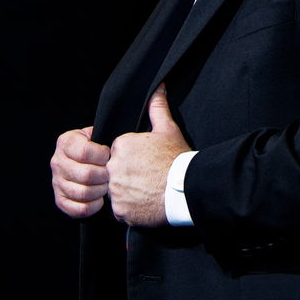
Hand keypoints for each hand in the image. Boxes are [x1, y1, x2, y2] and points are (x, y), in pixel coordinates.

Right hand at [51, 125, 112, 218]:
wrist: (84, 161)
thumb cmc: (95, 148)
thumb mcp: (97, 135)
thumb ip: (104, 136)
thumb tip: (117, 146)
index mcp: (66, 142)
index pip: (84, 152)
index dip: (102, 156)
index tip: (108, 156)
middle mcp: (58, 162)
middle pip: (86, 174)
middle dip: (104, 175)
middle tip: (111, 174)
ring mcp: (57, 182)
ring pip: (83, 193)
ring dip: (100, 190)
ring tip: (106, 185)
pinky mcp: (61, 200)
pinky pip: (80, 209)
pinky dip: (94, 206)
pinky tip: (100, 198)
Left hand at [108, 85, 189, 227]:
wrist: (187, 189)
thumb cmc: (177, 159)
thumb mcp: (168, 130)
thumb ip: (158, 108)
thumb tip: (158, 88)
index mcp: (121, 145)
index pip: (119, 152)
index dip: (134, 158)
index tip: (147, 163)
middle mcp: (113, 167)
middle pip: (115, 172)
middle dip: (129, 175)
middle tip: (149, 178)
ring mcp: (115, 190)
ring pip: (117, 191)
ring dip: (129, 192)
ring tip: (148, 190)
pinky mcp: (120, 211)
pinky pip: (120, 210)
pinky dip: (131, 209)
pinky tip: (146, 203)